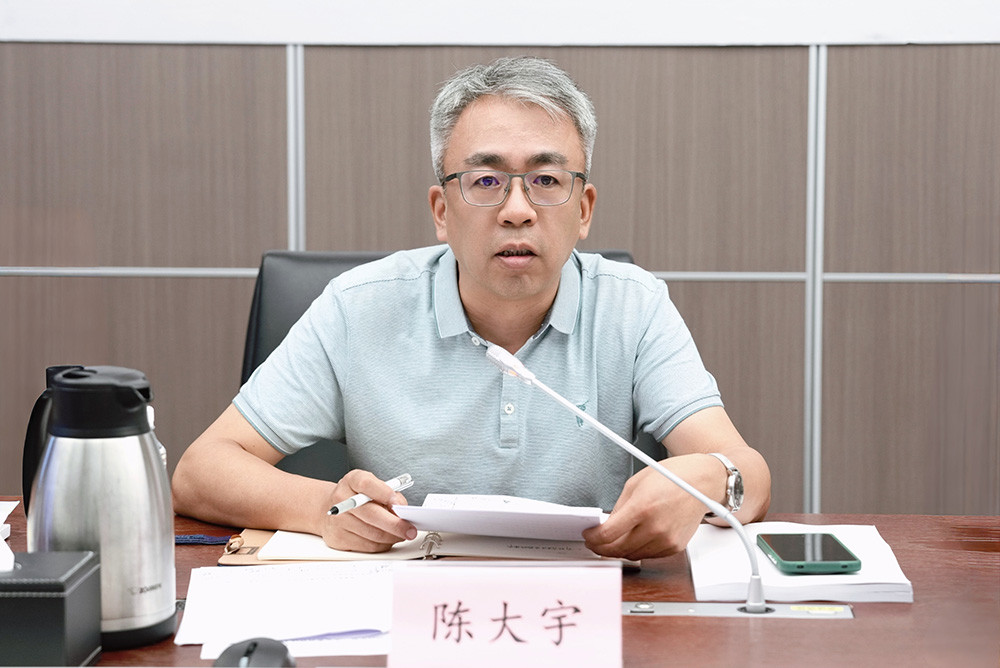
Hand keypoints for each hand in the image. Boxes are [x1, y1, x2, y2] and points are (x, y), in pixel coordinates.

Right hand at [320, 470, 417, 552]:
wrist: (330, 508)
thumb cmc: (357, 496)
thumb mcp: (373, 486)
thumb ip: (389, 493)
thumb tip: (401, 510)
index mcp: (352, 481)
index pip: (367, 484)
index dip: (385, 494)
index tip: (398, 505)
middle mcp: (341, 499)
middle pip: (371, 514)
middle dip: (395, 524)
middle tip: (409, 529)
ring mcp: (337, 520)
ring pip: (372, 534)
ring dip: (392, 537)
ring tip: (401, 534)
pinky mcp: (338, 539)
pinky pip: (367, 546)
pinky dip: (382, 545)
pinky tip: (387, 539)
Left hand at [582, 457, 712, 559]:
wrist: (702, 482)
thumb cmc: (672, 477)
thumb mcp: (635, 483)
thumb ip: (619, 507)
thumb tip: (605, 524)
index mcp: (642, 508)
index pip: (608, 534)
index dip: (593, 537)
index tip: (588, 535)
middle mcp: (655, 527)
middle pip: (618, 549)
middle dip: (601, 547)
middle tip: (594, 542)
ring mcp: (666, 540)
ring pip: (632, 555)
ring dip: (619, 550)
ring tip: (612, 541)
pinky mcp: (675, 546)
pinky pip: (649, 555)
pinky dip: (637, 550)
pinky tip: (633, 540)